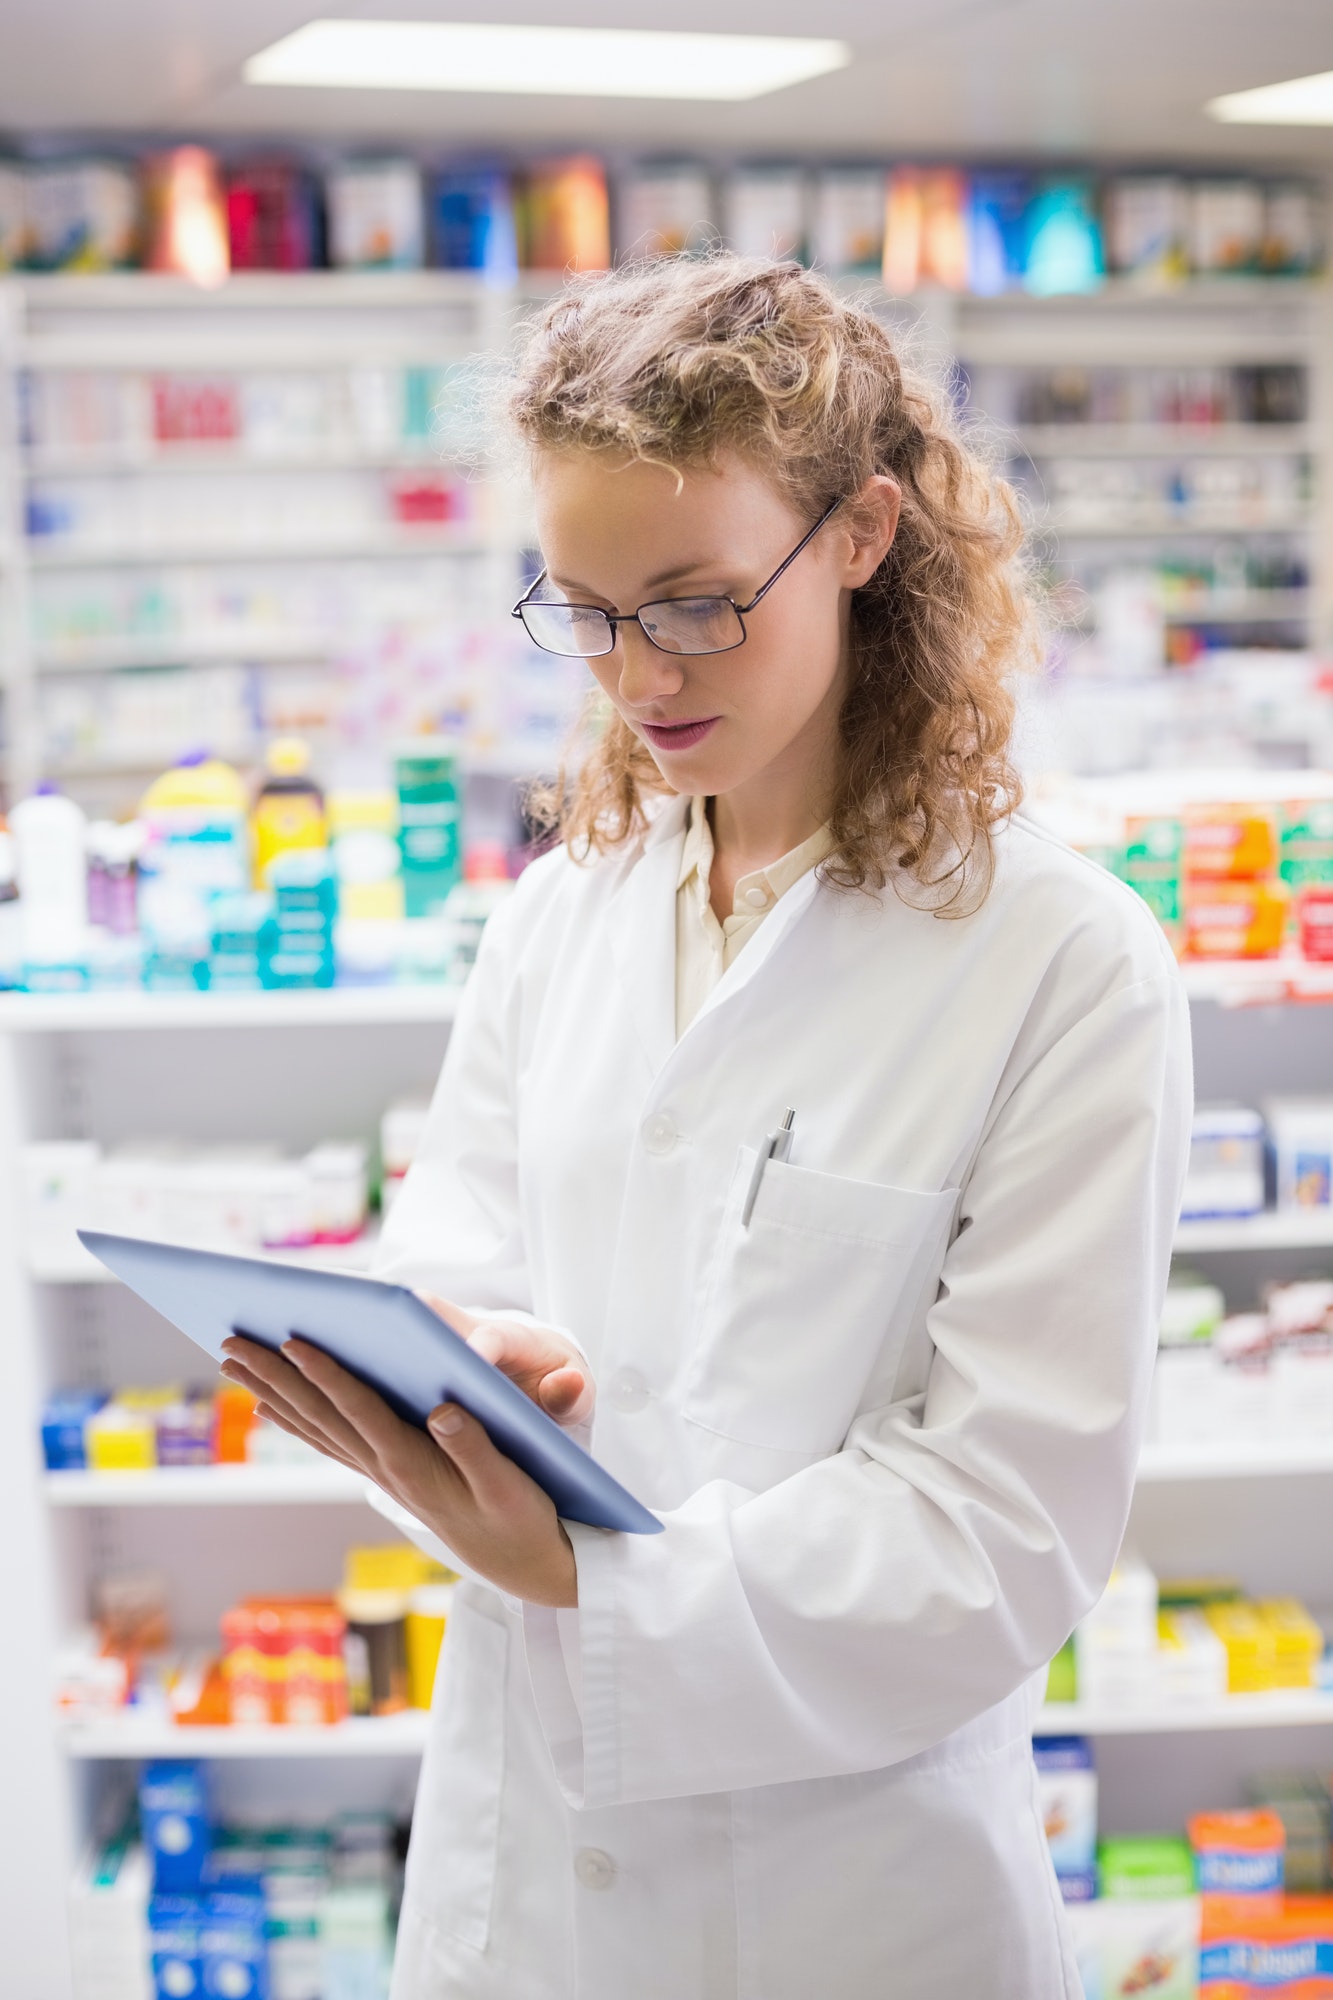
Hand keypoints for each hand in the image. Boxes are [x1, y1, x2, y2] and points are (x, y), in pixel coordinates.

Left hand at [217, 1298, 589, 1607]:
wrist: (520, 1562)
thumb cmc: (520, 1517)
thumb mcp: (510, 1485)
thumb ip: (476, 1446)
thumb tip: (443, 1409)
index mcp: (414, 1465)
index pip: (361, 1411)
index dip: (328, 1376)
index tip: (292, 1341)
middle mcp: (386, 1469)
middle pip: (321, 1416)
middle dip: (275, 1376)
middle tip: (230, 1342)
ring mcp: (382, 1473)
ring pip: (316, 1426)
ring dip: (274, 1391)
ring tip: (235, 1362)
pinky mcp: (388, 1474)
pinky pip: (329, 1440)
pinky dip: (296, 1418)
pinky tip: (273, 1403)